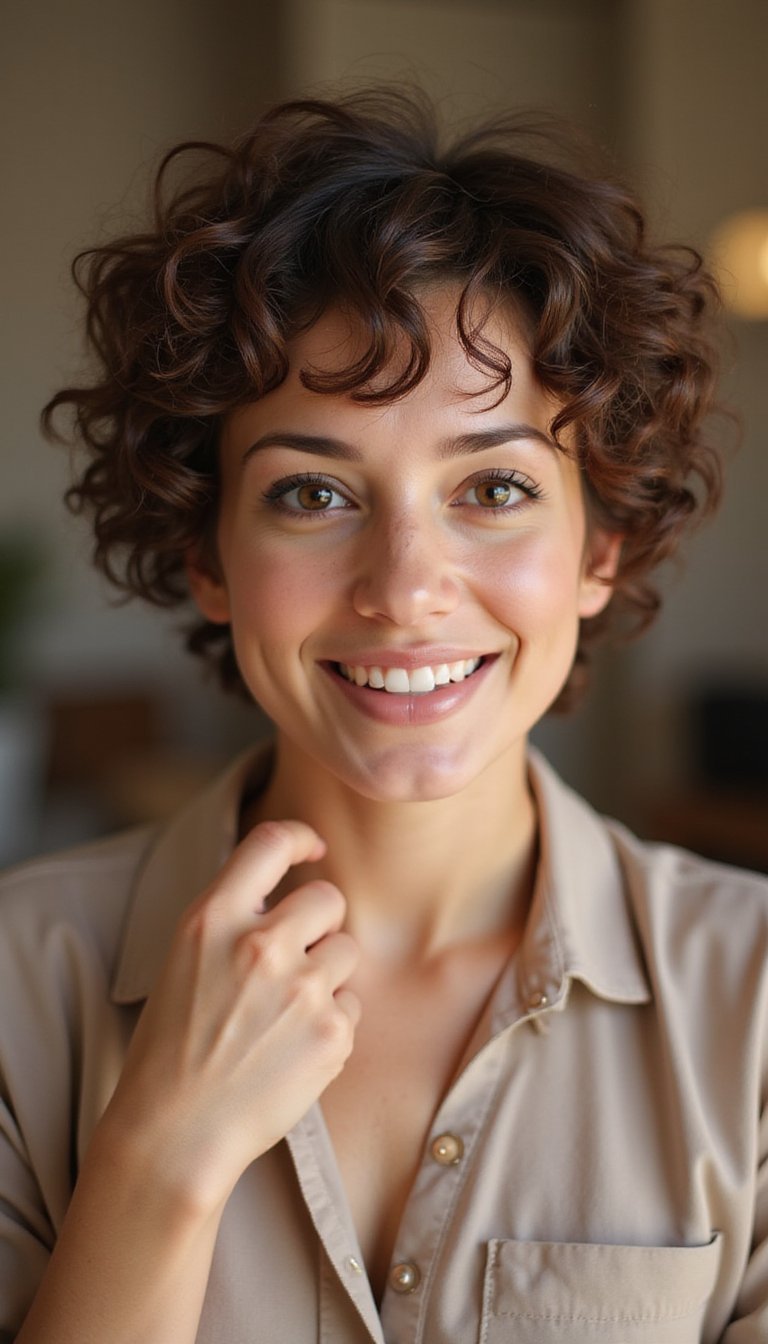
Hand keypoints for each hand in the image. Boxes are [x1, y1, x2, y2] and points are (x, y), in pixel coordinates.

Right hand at [99, 819, 359, 1214]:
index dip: (300, 838)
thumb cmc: (174, 1048)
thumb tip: (288, 894)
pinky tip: (292, 1050)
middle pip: (328, 898)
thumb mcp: (185, 961)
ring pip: (345, 951)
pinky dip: (331, 1024)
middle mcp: (259, 944)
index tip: (312, 849)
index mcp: (212, 919)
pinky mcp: (331, 1032)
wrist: (175, 1133)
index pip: (271, 842)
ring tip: (284, 1016)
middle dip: (319, 924)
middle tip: (292, 961)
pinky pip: (352, 1005)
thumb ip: (233, 920)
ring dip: (326, 976)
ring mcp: (301, 988)